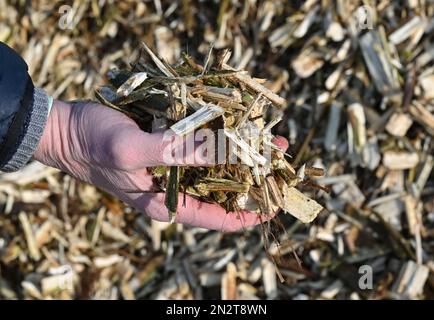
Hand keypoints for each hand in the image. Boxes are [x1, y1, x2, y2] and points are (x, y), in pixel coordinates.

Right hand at [34, 101, 287, 230]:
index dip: (249, 213)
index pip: (217, 219)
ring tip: (265, 136)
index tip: (277, 200)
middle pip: (220, 191)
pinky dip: (217, 136)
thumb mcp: (132, 149)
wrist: (63, 127)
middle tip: (278, 153)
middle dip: (251, 175)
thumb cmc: (90, 143)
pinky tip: (234, 122)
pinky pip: (198, 146)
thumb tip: (225, 151)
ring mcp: (169, 168)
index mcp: (164, 204)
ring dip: (238, 152)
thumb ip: (176, 151)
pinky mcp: (165, 148)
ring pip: (213, 167)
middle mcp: (171, 190)